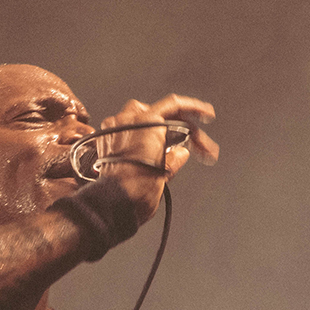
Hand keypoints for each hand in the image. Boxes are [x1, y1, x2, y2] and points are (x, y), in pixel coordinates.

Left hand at [93, 94, 220, 221]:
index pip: (174, 105)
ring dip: (155, 132)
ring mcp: (114, 129)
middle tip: (191, 144)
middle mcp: (128, 120)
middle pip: (159, 114)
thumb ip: (174, 157)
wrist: (114, 204)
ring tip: (166, 151)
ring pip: (141, 120)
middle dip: (177, 128)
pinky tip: (144, 152)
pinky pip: (124, 131)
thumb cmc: (137, 189)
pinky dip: (136, 139)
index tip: (205, 114)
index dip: (194, 108)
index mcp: (147, 121)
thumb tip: (179, 153)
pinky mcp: (104, 141)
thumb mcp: (165, 171)